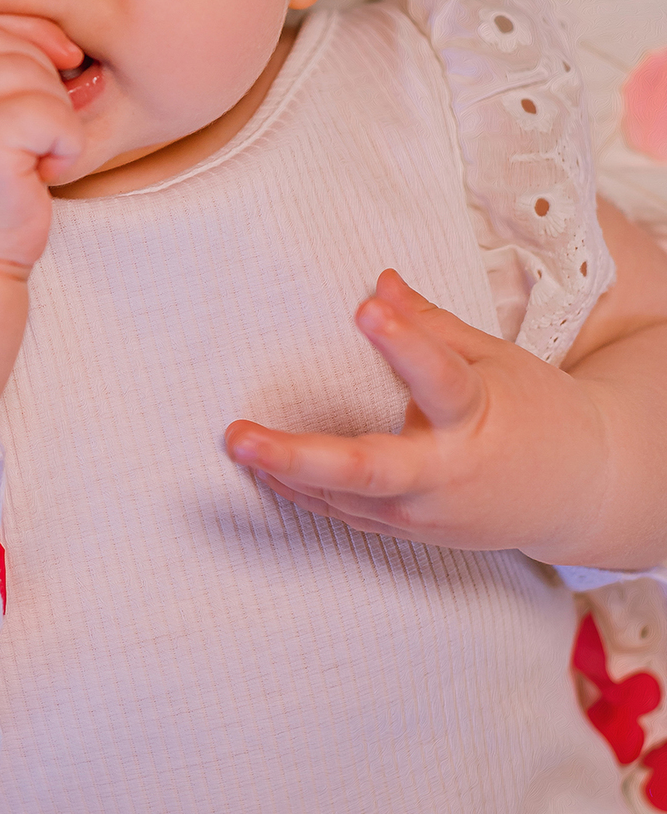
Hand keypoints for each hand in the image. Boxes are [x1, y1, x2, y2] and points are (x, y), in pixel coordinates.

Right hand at [0, 13, 85, 271]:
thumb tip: (63, 40)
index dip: (27, 36)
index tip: (60, 68)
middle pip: (8, 43)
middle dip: (45, 84)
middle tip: (39, 138)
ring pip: (34, 75)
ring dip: (58, 119)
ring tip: (39, 157)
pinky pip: (51, 114)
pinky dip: (67, 143)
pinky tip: (47, 173)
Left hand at [224, 269, 608, 562]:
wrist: (576, 493)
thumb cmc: (532, 413)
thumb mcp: (493, 359)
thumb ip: (431, 325)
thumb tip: (379, 282)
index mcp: (476, 417)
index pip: (439, 379)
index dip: (406, 345)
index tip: (366, 308)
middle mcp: (446, 473)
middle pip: (368, 470)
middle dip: (298, 456)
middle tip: (239, 436)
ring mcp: (425, 514)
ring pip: (346, 497)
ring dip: (287, 473)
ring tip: (237, 443)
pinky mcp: (410, 532)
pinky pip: (348, 512)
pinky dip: (304, 491)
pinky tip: (264, 468)